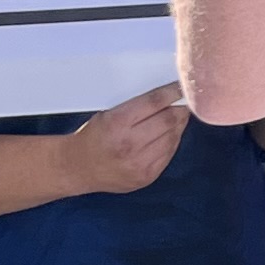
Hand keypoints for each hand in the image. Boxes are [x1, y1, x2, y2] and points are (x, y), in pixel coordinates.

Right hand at [64, 84, 191, 195]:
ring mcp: (139, 164)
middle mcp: (129, 144)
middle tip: (186, 101)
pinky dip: (173, 141)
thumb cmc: (93, 136)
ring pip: (173, 138)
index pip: (154, 102)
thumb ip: (136, 106)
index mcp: (117, 123)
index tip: (182, 87)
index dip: (172, 92)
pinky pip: (169, 154)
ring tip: (179, 116)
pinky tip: (171, 134)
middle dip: (180, 108)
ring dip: (179, 125)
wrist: (78, 168)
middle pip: (168, 120)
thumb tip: (166, 96)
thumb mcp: (107, 114)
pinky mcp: (146, 177)